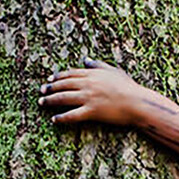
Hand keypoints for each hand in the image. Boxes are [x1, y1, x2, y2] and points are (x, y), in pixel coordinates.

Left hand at [38, 58, 154, 125]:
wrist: (137, 102)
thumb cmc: (129, 87)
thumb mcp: (114, 71)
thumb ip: (98, 65)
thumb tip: (85, 59)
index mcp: (92, 74)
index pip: (70, 74)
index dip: (58, 76)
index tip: (50, 79)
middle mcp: (87, 85)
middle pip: (63, 85)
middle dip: (50, 88)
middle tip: (41, 91)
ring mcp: (88, 98)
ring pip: (64, 98)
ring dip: (51, 100)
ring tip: (42, 103)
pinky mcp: (91, 112)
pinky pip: (72, 115)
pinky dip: (62, 117)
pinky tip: (54, 119)